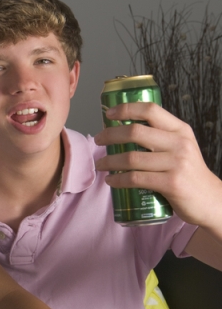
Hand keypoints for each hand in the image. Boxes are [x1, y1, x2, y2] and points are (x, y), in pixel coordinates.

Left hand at [95, 102, 221, 226]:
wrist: (210, 200)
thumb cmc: (188, 173)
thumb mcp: (180, 148)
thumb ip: (159, 138)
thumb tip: (122, 131)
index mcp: (180, 130)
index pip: (150, 110)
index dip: (126, 109)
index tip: (109, 114)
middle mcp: (179, 143)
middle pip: (135, 132)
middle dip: (110, 135)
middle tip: (98, 140)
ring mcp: (176, 163)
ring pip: (131, 158)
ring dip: (109, 160)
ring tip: (100, 164)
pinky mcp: (171, 183)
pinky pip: (136, 179)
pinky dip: (118, 179)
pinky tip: (111, 180)